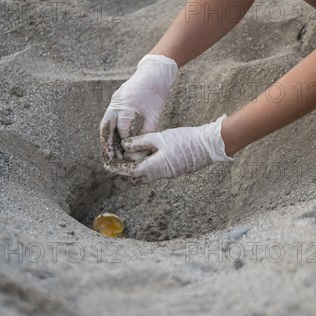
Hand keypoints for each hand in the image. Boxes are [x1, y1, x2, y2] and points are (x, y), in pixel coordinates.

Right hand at [100, 54, 177, 162]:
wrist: (154, 72)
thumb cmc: (157, 92)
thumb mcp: (154, 114)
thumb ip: (147, 131)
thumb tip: (140, 148)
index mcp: (126, 105)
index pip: (122, 130)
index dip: (124, 144)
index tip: (126, 157)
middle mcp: (116, 103)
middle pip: (106, 128)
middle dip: (107, 145)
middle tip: (110, 160)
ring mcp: (114, 102)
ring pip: (106, 125)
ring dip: (107, 140)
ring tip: (111, 155)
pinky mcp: (115, 102)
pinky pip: (109, 119)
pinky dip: (111, 132)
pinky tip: (115, 143)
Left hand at [106, 115, 234, 182]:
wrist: (207, 146)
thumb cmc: (184, 140)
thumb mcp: (159, 138)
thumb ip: (141, 142)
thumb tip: (125, 146)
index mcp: (153, 167)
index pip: (129, 171)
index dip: (117, 167)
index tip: (108, 164)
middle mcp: (158, 175)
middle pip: (135, 177)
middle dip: (125, 169)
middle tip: (118, 157)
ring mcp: (166, 174)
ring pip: (145, 175)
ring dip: (136, 167)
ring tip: (131, 154)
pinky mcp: (172, 171)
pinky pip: (154, 171)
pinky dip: (146, 165)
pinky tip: (146, 153)